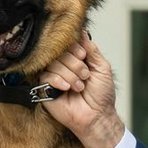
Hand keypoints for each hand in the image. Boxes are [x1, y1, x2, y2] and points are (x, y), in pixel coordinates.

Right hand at [39, 32, 124, 147]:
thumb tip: (82, 31)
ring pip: (53, 63)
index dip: (75, 48)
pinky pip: (46, 76)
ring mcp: (53, 76)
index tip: (83, 57)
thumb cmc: (101, 95)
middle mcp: (63, 65)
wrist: (97, 116)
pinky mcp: (45, 88)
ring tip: (79, 87)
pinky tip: (67, 89)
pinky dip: (59, 81)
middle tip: (85, 76)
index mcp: (75, 58)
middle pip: (59, 51)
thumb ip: (92, 49)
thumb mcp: (102, 68)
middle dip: (75, 64)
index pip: (67, 43)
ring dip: (70, 75)